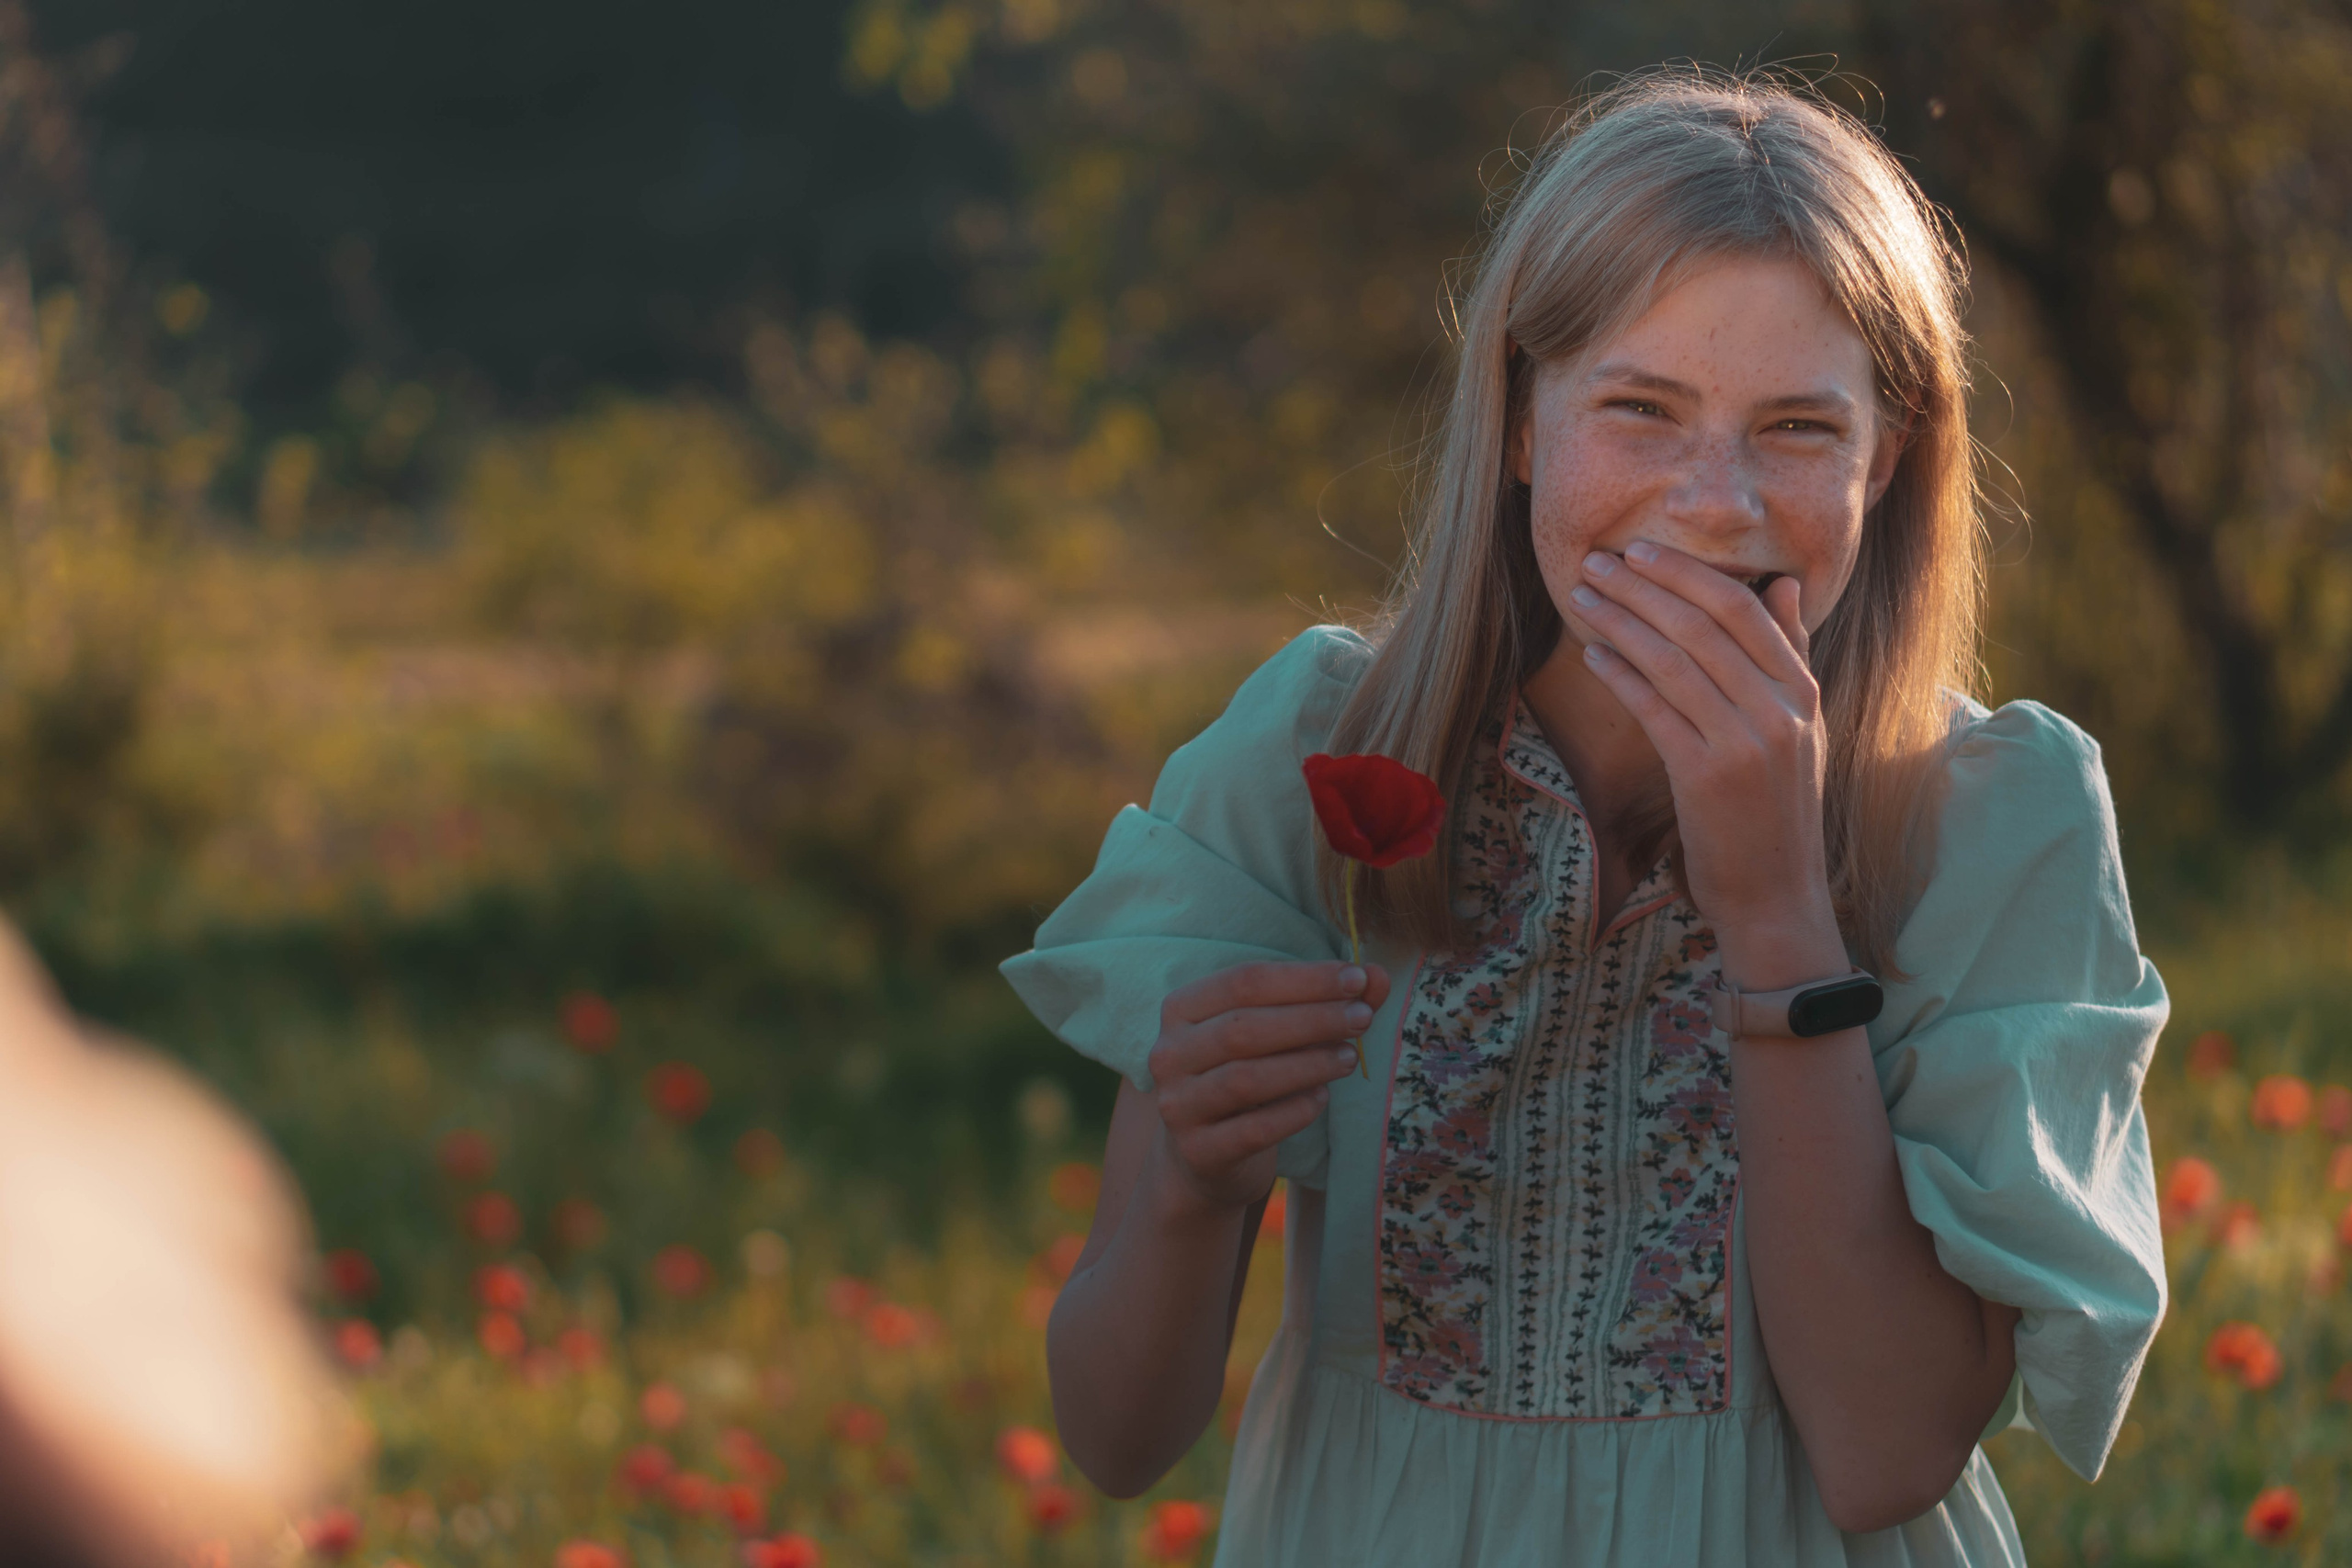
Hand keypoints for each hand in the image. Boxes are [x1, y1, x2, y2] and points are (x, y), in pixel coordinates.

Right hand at [1145, 960, 1388, 1212]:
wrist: (1206, 1157)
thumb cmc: (1249, 1076)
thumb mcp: (1279, 1034)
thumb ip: (1327, 1002)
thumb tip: (1378, 977)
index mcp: (1182, 1009)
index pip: (1243, 981)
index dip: (1305, 978)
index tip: (1357, 979)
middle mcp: (1168, 1053)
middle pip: (1243, 1026)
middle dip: (1312, 1019)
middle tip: (1362, 1018)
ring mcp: (1178, 1105)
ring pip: (1246, 1078)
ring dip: (1307, 1064)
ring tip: (1349, 1058)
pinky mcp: (1199, 1151)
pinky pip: (1254, 1129)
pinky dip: (1295, 1110)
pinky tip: (1322, 1098)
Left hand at [1568, 541, 1841, 963]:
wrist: (1777, 893)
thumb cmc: (1777, 810)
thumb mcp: (1801, 729)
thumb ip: (1790, 656)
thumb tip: (1783, 585)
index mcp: (1803, 693)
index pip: (1744, 610)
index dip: (1689, 574)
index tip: (1642, 551)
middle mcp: (1779, 710)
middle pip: (1703, 625)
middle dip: (1645, 586)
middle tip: (1600, 561)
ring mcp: (1744, 743)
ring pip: (1674, 661)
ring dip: (1622, 621)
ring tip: (1583, 597)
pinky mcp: (1705, 777)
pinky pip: (1655, 710)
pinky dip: (1621, 675)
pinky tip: (1593, 654)